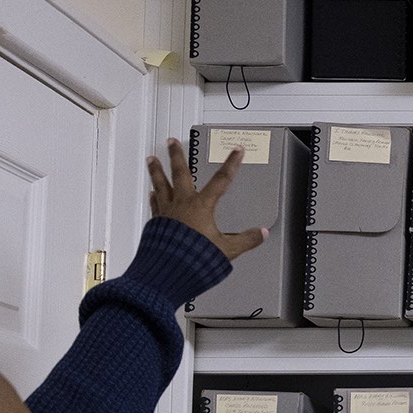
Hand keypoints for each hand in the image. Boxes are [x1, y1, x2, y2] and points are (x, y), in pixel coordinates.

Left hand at [147, 138, 266, 261]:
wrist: (168, 270)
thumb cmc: (194, 259)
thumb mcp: (227, 250)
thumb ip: (245, 240)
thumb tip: (260, 234)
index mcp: (202, 206)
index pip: (221, 180)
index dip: (231, 164)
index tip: (236, 152)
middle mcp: (182, 204)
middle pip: (180, 173)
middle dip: (177, 155)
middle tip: (173, 142)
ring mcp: (167, 212)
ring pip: (161, 184)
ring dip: (156, 170)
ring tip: (152, 159)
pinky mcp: (157, 223)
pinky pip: (155, 204)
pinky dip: (154, 196)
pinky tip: (152, 192)